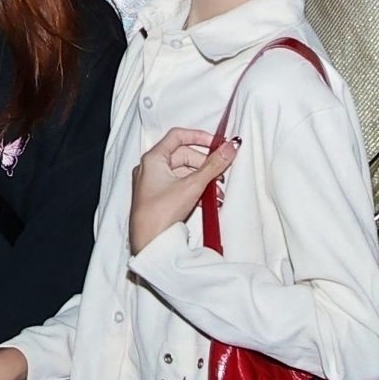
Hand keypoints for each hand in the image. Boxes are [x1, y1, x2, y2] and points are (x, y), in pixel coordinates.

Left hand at [129, 124, 237, 251]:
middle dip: (205, 164)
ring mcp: (153, 184)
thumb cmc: (160, 213)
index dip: (198, 136)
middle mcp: (150, 168)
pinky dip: (194, 189)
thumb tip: (229, 148)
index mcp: (153, 159)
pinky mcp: (158, 198)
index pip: (177, 136)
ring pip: (182, 173)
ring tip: (217, 192)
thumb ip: (214, 165)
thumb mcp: (193, 185)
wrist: (149, 243)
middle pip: (183, 155)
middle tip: (220, 172)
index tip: (215, 143)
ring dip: (202, 180)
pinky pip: (179, 186)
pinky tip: (208, 201)